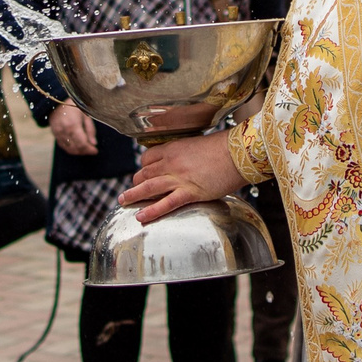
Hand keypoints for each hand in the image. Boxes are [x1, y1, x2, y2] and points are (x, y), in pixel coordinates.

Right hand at [51, 104, 100, 155]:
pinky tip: (78, 147)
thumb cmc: (74, 106)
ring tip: (86, 149)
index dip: (90, 149)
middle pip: (76, 148)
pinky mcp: (55, 135)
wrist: (57, 101)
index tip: (96, 151)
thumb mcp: (85, 114)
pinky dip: (71, 149)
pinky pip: (63, 146)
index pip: (82, 143)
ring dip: (79, 152)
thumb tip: (94, 143)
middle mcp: (64, 131)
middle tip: (93, 150)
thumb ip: (90, 129)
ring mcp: (58, 134)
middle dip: (86, 151)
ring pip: (70, 149)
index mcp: (73, 125)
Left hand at [119, 131, 242, 222]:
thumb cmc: (224, 148)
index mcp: (173, 148)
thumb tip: (186, 161)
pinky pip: (166, 203)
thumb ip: (186, 154)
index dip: (143, 167)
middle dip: (136, 183)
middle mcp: (171, 162)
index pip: (148, 158)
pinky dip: (151, 211)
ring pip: (149, 187)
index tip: (143, 173)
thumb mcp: (198, 145)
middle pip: (145, 173)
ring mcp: (179, 178)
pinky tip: (141, 216)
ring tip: (123, 201)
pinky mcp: (189, 192)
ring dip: (133, 195)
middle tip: (130, 191)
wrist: (237, 153)